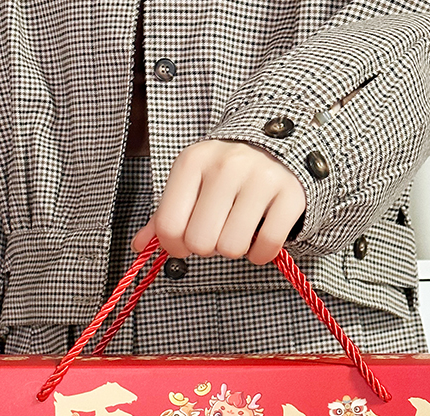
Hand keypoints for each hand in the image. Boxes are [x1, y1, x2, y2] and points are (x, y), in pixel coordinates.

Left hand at [131, 140, 305, 265]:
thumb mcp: (191, 185)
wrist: (278, 148)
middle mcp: (226, 165)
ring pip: (232, 247)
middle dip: (208, 247)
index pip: (169, 226)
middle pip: (200, 242)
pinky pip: (266, 246)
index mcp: (193, 161)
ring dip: (235, 249)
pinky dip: (261, 253)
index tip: (185, 242)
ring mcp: (261, 178)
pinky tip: (260, 238)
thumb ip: (164, 216)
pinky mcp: (289, 195)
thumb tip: (139, 246)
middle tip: (218, 231)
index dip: (174, 246)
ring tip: (240, 229)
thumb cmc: (226, 174)